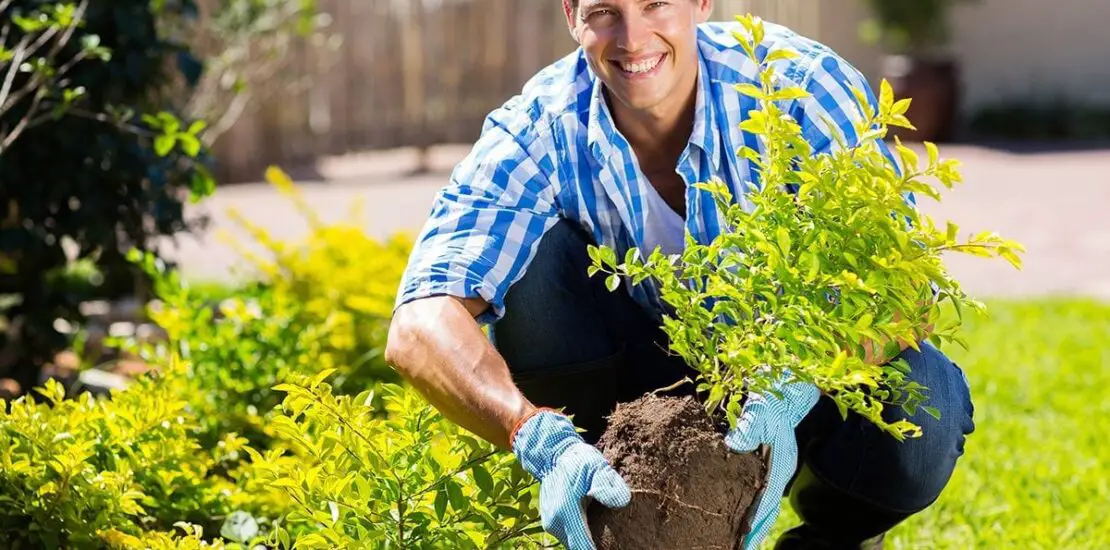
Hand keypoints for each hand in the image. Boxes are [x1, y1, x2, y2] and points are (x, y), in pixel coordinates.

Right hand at [511, 409, 629, 549]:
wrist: (553, 453)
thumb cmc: (578, 460)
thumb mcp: (598, 467)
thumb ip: (610, 486)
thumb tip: (622, 503)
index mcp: (567, 511)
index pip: (583, 546)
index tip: (612, 548)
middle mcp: (555, 521)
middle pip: (577, 546)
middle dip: (594, 546)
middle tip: (613, 544)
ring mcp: (550, 522)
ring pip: (571, 542)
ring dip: (584, 541)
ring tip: (604, 538)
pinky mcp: (549, 521)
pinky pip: (566, 536)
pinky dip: (578, 536)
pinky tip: (590, 528)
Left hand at [724, 373, 819, 548]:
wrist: (786, 385)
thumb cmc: (773, 397)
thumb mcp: (761, 409)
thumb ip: (748, 429)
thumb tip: (732, 446)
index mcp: (780, 465)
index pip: (766, 503)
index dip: (756, 525)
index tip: (746, 544)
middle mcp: (778, 472)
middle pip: (765, 510)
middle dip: (754, 532)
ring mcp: (773, 468)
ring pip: (761, 503)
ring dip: (751, 522)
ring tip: (738, 542)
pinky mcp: (765, 463)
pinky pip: (756, 490)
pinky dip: (749, 506)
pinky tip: (738, 515)